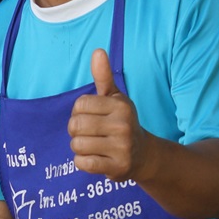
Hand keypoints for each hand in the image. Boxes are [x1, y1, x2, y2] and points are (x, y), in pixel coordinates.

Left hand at [68, 49, 158, 182]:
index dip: (79, 112)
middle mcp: (123, 125)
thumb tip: (98, 51)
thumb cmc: (122, 122)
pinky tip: (95, 158)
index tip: (91, 117)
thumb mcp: (114, 98)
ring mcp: (122, 148)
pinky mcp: (118, 167)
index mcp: (121, 106)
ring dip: (79, 147)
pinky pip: (83, 163)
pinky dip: (83, 162)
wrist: (143, 155)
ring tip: (94, 146)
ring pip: (77, 145)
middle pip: (76, 125)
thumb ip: (103, 76)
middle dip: (76, 130)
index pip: (79, 105)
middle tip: (89, 133)